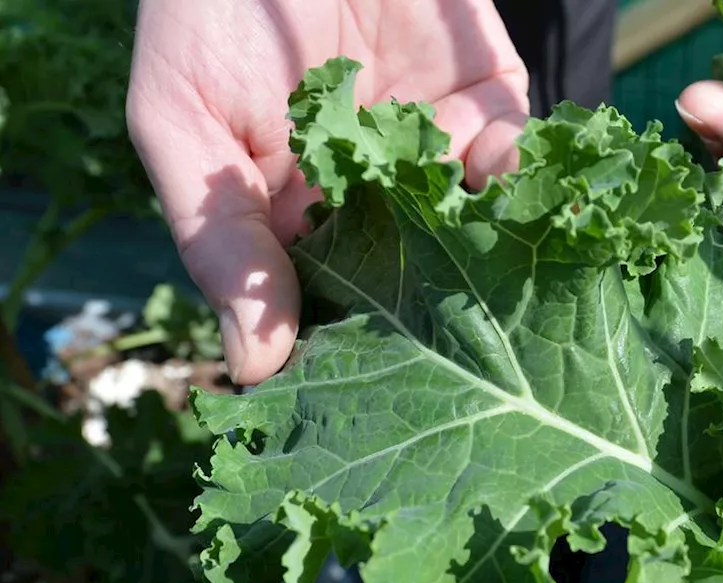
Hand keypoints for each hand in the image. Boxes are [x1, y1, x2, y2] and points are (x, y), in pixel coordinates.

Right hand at [127, 0, 528, 383]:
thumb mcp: (182, 122)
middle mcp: (375, 196)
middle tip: (453, 356)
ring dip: (492, 256)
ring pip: (480, 227)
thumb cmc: (208, 10)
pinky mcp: (489, 97)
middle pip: (420, 279)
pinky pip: (523, 158)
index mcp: (297, 218)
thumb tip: (251, 367)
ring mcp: (436, 147)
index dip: (353, 348)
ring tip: (498, 283)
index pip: (331, 306)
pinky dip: (529, 182)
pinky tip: (527, 204)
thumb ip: (219, 238)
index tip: (373, 392)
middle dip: (438, 317)